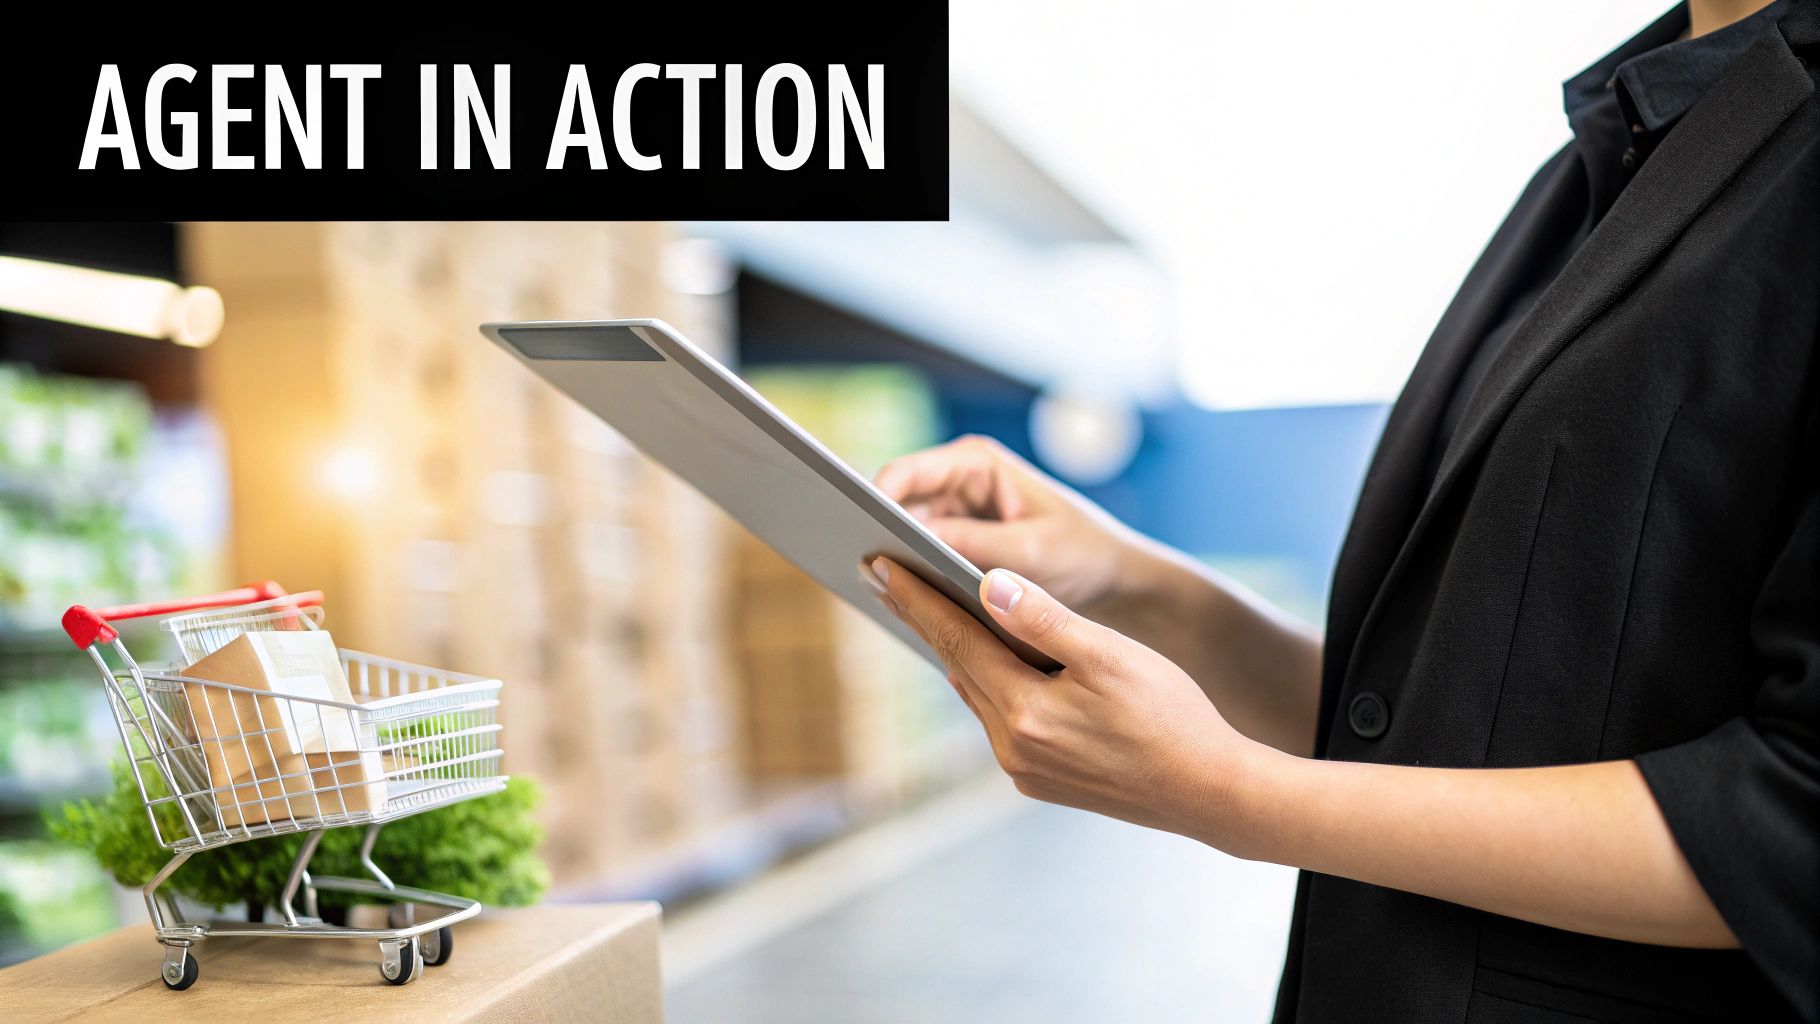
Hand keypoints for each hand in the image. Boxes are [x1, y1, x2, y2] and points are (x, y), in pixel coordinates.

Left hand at [866, 556, 1263, 843]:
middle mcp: (1011, 747)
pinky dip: (991, 686)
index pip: (956, 639)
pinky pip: (1001, 721)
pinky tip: (990, 664)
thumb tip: (987, 583)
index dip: (918, 598)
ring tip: (933, 613)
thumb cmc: (1170, 717)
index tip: (881, 565)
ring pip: (978, 695)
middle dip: (928, 621)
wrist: (1210, 791)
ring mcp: (1023, 769)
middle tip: (892, 579)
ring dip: (959, 654)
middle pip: (958, 667)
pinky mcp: (1040, 781)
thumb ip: (1044, 620)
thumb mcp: (1110, 655)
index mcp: (1025, 711)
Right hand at [874, 435, 1146, 610]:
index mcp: (976, 464)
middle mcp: (958, 482)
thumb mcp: (1031, 552)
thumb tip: (914, 549)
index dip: (874, 501)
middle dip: (879, 535)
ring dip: (894, 561)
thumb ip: (973, 547)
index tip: (857, 534)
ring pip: (904, 536)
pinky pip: (921, 560)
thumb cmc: (1082, 553)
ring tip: (873, 593)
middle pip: (897, 505)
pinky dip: (913, 579)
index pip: (905, 474)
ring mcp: (955, 515)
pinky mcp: (958, 548)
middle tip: (857, 570)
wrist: (1114, 579)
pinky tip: (900, 607)